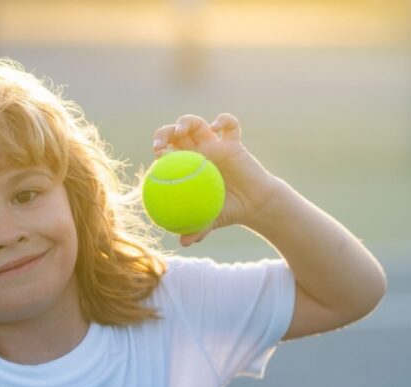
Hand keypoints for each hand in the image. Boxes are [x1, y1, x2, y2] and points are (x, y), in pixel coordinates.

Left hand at [152, 113, 280, 245]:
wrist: (254, 204)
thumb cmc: (227, 212)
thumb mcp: (211, 221)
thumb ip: (197, 229)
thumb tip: (184, 243)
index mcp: (185, 168)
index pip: (166, 154)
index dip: (158, 152)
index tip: (157, 156)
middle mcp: (197, 153)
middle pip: (175, 135)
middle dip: (164, 133)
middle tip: (160, 143)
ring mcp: (214, 145)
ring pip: (197, 125)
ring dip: (186, 122)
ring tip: (180, 130)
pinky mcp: (233, 141)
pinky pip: (229, 125)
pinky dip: (223, 120)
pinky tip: (217, 126)